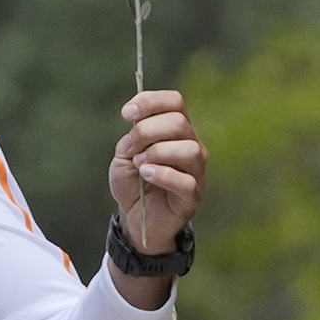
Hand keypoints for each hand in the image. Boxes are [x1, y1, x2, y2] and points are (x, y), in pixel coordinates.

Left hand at [107, 89, 203, 298]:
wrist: (134, 217)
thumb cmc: (134, 183)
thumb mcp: (124, 155)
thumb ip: (132, 139)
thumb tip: (139, 131)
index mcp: (176, 130)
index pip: (174, 102)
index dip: (150, 102)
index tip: (126, 114)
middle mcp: (191, 145)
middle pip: (179, 123)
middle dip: (147, 131)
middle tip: (132, 148)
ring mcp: (195, 171)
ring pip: (189, 149)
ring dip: (157, 153)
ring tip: (140, 164)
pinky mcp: (193, 195)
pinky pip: (186, 180)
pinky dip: (162, 174)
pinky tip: (146, 175)